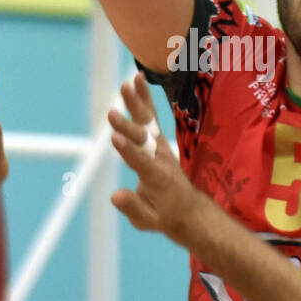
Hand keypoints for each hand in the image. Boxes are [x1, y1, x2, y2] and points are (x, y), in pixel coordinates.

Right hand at [109, 73, 195, 242]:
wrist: (188, 209)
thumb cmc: (165, 216)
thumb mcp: (148, 222)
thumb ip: (133, 208)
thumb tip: (115, 196)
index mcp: (157, 177)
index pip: (141, 162)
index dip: (128, 151)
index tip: (114, 139)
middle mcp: (160, 157)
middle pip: (144, 137)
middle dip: (128, 125)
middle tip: (112, 112)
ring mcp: (160, 146)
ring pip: (148, 120)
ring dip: (138, 102)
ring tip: (128, 82)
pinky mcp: (158, 140)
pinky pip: (150, 116)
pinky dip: (144, 97)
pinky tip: (137, 78)